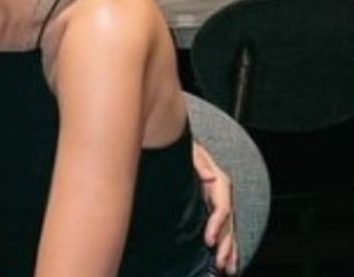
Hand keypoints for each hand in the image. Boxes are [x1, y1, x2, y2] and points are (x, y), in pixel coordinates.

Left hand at [193, 143, 237, 273]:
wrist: (175, 139)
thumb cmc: (182, 146)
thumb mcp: (190, 150)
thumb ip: (200, 163)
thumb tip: (211, 177)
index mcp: (219, 182)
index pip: (223, 208)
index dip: (217, 226)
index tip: (208, 241)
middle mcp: (222, 193)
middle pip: (228, 223)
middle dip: (226, 246)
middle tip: (221, 264)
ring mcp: (218, 200)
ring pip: (228, 229)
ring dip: (228, 250)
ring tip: (227, 269)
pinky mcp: (211, 205)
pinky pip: (222, 227)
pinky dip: (225, 244)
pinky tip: (225, 260)